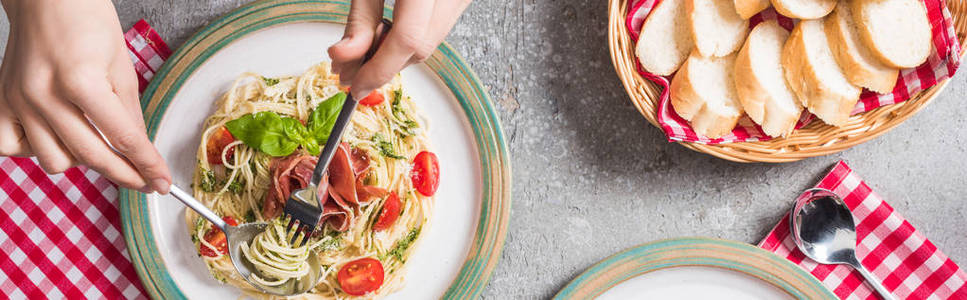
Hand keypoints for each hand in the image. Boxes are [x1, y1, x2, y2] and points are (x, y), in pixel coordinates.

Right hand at [0, 0, 170, 193]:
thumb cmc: (87, 22)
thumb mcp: (122, 67)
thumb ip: (129, 115)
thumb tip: (141, 154)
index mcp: (81, 81)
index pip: (123, 138)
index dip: (147, 165)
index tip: (162, 183)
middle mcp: (44, 94)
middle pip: (92, 157)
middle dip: (124, 174)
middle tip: (143, 180)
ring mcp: (18, 100)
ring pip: (54, 160)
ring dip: (81, 160)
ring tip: (94, 141)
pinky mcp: (1, 102)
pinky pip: (13, 148)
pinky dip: (36, 150)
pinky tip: (55, 136)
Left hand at [328, 0, 470, 98]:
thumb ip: (359, 16)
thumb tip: (344, 57)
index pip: (408, 40)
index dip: (379, 70)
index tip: (353, 88)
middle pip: (420, 47)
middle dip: (382, 65)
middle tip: (347, 70)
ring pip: (430, 42)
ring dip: (394, 53)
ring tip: (362, 48)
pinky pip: (436, 28)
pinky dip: (409, 37)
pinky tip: (386, 30)